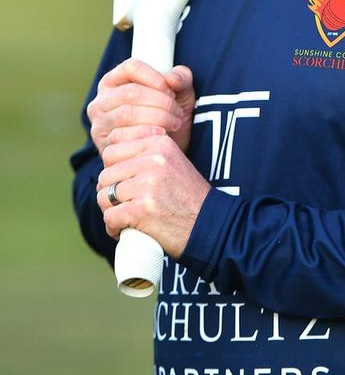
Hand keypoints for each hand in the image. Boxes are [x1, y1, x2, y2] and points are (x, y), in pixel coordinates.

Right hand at [87, 58, 195, 156]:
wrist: (164, 154)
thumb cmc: (168, 117)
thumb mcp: (180, 94)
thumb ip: (181, 78)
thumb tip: (171, 79)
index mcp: (115, 80)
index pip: (131, 67)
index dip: (155, 77)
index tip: (172, 91)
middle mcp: (102, 100)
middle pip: (131, 92)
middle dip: (161, 101)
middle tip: (178, 112)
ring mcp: (100, 123)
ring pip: (127, 114)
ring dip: (158, 118)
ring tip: (174, 123)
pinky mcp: (103, 145)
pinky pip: (123, 137)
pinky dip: (147, 135)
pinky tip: (162, 136)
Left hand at [97, 132, 210, 258]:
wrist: (210, 225)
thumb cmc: (187, 198)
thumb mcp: (172, 163)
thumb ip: (145, 156)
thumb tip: (109, 164)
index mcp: (160, 143)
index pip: (112, 149)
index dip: (113, 169)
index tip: (125, 183)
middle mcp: (154, 159)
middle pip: (105, 174)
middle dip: (109, 192)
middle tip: (124, 204)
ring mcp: (148, 184)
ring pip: (104, 196)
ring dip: (111, 211)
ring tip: (125, 218)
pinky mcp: (142, 209)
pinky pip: (110, 217)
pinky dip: (113, 228)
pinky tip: (124, 230)